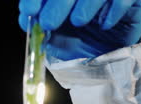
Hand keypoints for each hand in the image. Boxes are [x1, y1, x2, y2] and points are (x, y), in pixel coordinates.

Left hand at [19, 0, 140, 59]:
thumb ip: (42, 31)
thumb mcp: (57, 42)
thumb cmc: (80, 46)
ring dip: (86, 4)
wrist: (109, 60)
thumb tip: (27, 21)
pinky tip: (105, 25)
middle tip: (48, 23)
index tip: (29, 11)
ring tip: (77, 22)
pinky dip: (114, 10)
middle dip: (57, 3)